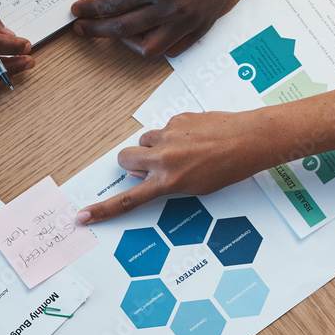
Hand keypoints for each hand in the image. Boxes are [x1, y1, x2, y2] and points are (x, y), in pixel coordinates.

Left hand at [70, 0, 259, 58]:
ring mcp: (187, 22)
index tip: (77, 11)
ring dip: (125, 42)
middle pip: (123, 28)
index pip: (114, 4)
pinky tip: (143, 34)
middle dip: (97, 29)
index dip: (92, 9)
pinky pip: (171, 50)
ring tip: (115, 29)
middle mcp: (172, 7)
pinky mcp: (200, 29)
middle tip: (81, 27)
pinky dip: (154, 45)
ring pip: (147, 48)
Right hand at [77, 110, 264, 222]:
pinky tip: (194, 138)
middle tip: (145, 167)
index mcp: (169, 181)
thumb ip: (166, 182)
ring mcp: (169, 135)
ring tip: (180, 151)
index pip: (129, 199)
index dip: (104, 209)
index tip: (84, 215)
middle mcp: (164, 158)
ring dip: (153, 147)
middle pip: (124, 158)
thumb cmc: (229, 167)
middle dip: (130, 163)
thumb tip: (142, 175)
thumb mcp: (195, 186)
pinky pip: (164, 128)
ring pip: (143, 141)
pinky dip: (173, 134)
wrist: (251, 139)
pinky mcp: (177, 118)